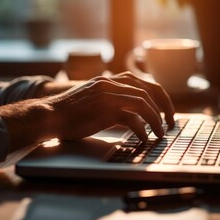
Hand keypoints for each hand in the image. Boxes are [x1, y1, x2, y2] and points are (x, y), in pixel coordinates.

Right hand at [0, 72, 174, 151]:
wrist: (49, 115)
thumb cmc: (69, 112)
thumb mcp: (92, 99)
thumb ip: (110, 100)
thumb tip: (131, 114)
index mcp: (108, 80)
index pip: (141, 82)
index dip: (158, 95)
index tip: (164, 109)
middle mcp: (109, 83)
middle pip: (147, 90)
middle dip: (163, 106)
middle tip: (169, 122)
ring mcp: (107, 95)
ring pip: (143, 102)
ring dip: (155, 119)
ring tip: (160, 133)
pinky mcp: (104, 110)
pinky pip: (132, 118)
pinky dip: (142, 129)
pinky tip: (144, 138)